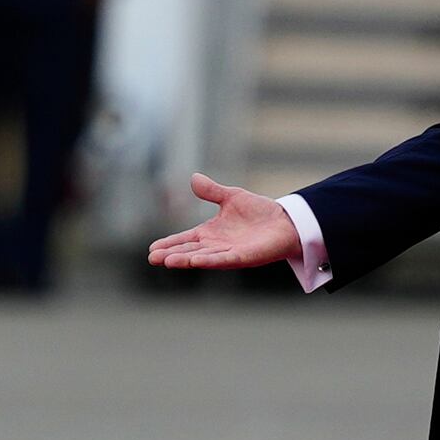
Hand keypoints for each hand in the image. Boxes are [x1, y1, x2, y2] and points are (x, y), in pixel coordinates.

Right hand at [145, 174, 301, 271]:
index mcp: (210, 233)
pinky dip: (208, 260)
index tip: (152, 249)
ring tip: (166, 261)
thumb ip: (212, 191)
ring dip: (184, 260)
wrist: (287, 221)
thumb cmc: (260, 212)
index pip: (185, 239)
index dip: (169, 244)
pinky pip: (223, 259)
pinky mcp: (244, 257)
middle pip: (189, 251)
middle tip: (152, 258)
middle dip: (171, 255)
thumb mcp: (231, 196)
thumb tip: (193, 178)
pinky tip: (195, 261)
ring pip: (202, 257)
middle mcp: (216, 245)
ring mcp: (229, 253)